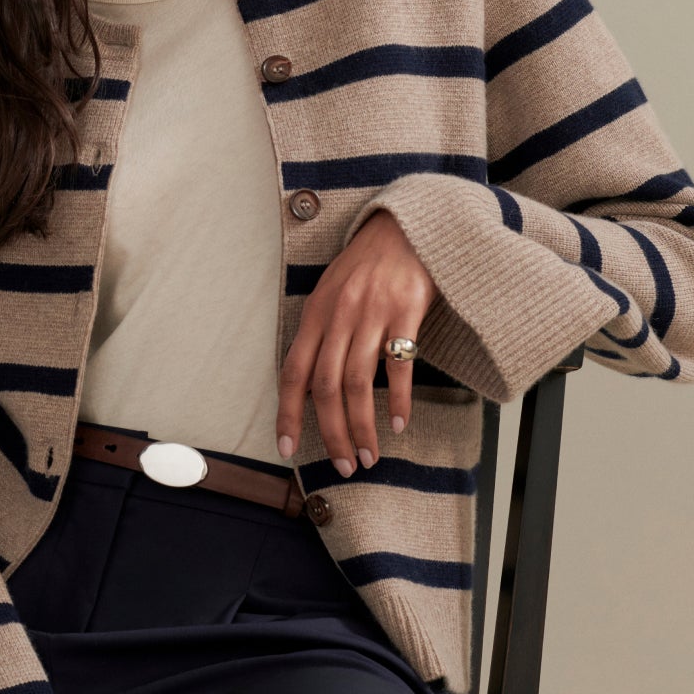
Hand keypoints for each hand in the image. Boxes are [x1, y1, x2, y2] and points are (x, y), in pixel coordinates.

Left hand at [275, 208, 435, 474]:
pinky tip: (399, 423)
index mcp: (315, 314)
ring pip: (358, 383)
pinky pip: (399, 365)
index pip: (292, 373)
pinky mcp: (406, 310)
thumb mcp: (331, 295)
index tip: (287, 448)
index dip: (288, 414)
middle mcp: (339, 316)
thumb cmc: (366, 267)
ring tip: (370, 455)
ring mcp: (372, 313)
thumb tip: (310, 390)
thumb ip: (320, 337)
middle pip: (326, 387)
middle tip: (344, 465)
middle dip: (331, 433)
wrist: (405, 227)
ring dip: (362, 426)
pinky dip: (397, 399)